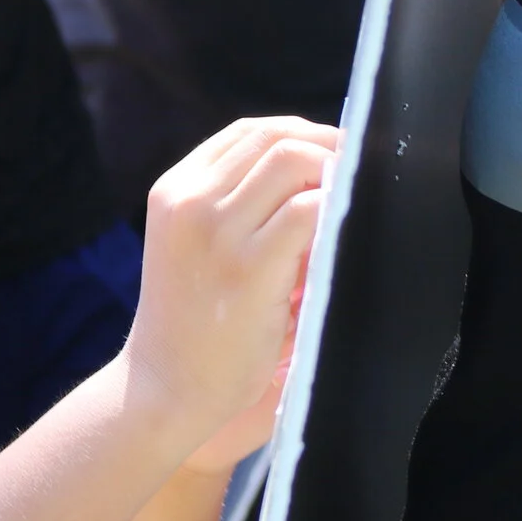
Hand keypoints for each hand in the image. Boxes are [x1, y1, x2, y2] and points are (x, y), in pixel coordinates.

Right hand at [125, 118, 337, 463]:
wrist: (165, 390)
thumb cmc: (192, 320)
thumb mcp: (194, 244)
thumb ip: (236, 203)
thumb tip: (317, 164)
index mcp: (175, 188)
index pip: (248, 131)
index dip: (300, 132)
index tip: (332, 154)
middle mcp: (190, 200)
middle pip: (274, 136)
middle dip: (325, 146)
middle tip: (356, 174)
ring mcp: (216, 232)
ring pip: (292, 160)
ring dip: (333, 174)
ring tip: (348, 205)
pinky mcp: (247, 268)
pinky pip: (307, 211)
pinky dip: (334, 210)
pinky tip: (341, 234)